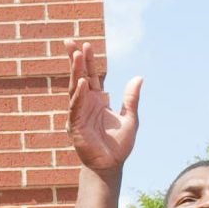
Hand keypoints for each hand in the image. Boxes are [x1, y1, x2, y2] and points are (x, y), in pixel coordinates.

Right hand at [65, 40, 139, 174]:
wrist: (111, 166)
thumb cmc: (118, 145)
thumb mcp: (130, 118)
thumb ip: (131, 99)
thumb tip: (138, 77)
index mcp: (98, 100)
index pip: (92, 76)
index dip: (88, 61)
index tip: (85, 44)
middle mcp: (86, 104)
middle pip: (79, 77)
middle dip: (74, 60)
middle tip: (69, 41)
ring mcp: (79, 113)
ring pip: (75, 89)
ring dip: (75, 72)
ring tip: (75, 55)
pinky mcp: (75, 125)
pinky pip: (76, 107)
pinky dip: (79, 95)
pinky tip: (82, 83)